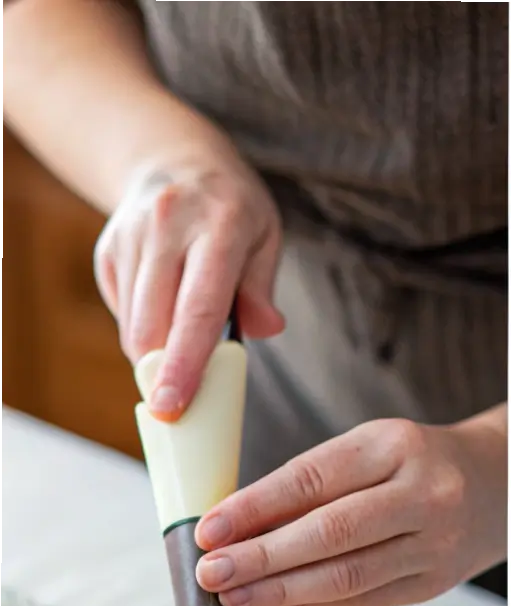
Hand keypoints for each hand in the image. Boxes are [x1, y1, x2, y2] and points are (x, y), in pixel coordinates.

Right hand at [93, 143, 285, 419]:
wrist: (174, 158)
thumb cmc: (233, 209)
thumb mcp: (266, 236)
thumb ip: (262, 287)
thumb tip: (265, 329)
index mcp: (219, 227)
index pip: (198, 308)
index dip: (185, 363)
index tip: (173, 405)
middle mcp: (167, 227)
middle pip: (155, 323)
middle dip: (164, 373)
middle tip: (181, 404)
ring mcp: (130, 238)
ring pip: (134, 325)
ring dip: (157, 353)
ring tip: (186, 342)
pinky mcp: (108, 251)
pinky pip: (124, 313)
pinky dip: (146, 329)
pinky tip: (166, 309)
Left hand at [193, 408, 507, 605]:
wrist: (502, 487)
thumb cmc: (421, 463)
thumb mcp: (372, 449)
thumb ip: (313, 483)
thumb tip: (237, 525)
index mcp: (396, 446)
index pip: (314, 479)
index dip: (256, 507)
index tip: (210, 529)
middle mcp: (423, 494)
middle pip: (331, 533)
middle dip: (262, 558)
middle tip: (212, 572)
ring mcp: (433, 544)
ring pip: (347, 577)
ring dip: (281, 592)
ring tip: (234, 597)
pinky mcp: (433, 584)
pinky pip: (364, 602)